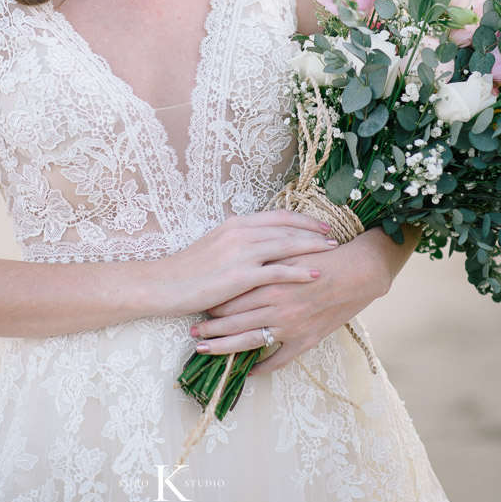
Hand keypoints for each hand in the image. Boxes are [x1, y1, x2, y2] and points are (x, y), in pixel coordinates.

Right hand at [151, 209, 339, 316]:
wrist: (166, 284)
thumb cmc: (189, 270)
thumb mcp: (215, 246)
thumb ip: (238, 241)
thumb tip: (259, 241)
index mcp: (236, 224)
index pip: (278, 216)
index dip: (302, 220)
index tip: (320, 225)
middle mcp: (241, 232)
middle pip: (287, 227)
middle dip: (314, 231)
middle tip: (334, 236)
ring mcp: (242, 253)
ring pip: (287, 245)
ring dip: (313, 247)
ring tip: (332, 250)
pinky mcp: (242, 275)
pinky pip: (279, 270)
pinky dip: (300, 271)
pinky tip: (316, 274)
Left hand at [189, 227, 405, 372]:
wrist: (360, 271)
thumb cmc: (325, 256)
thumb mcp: (290, 251)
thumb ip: (264, 258)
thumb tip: (239, 264)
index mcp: (271, 280)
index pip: (231, 295)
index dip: (212, 302)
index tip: (197, 305)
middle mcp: (277, 305)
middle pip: (234, 320)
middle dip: (210, 328)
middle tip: (192, 333)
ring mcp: (292, 326)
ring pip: (250, 341)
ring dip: (225, 347)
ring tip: (205, 350)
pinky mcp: (307, 339)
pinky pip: (281, 360)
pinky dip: (264, 368)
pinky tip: (249, 372)